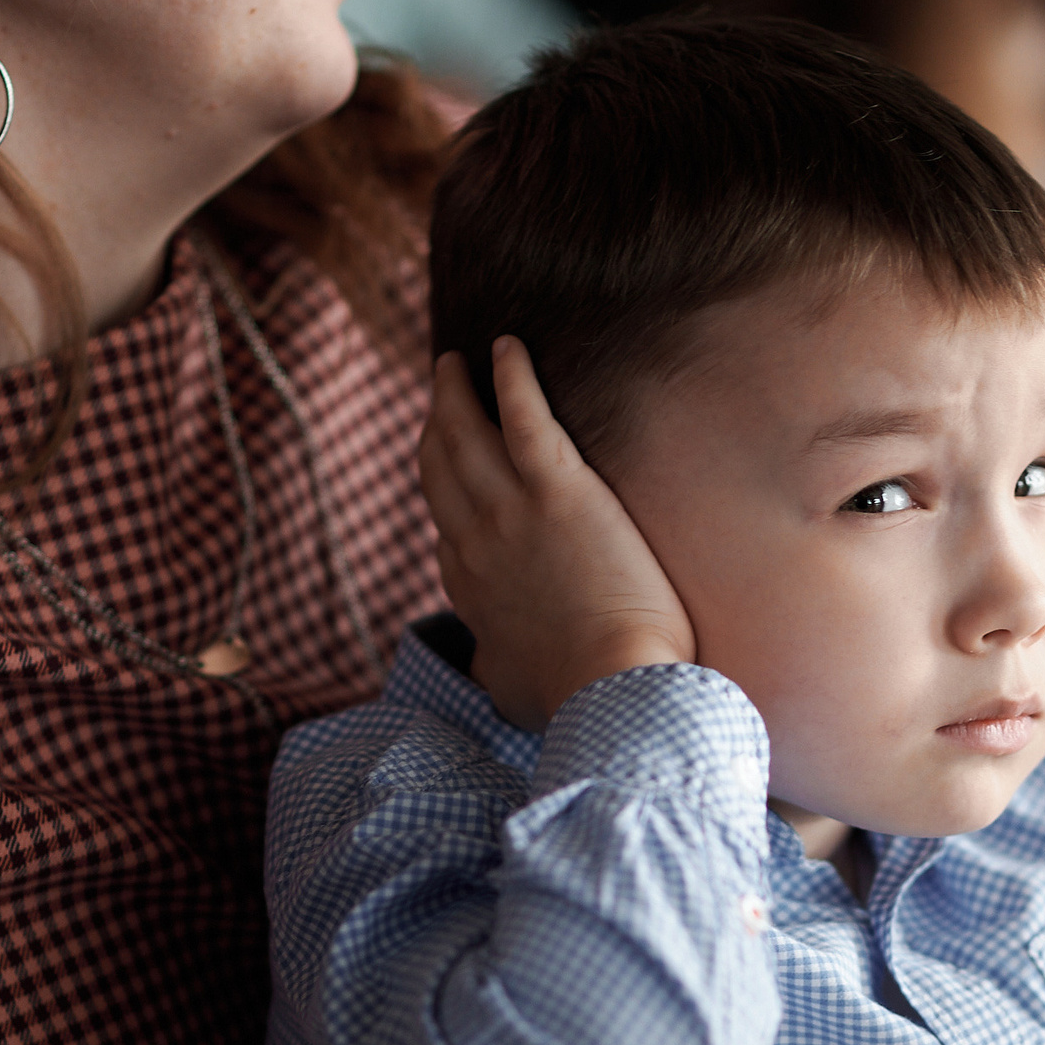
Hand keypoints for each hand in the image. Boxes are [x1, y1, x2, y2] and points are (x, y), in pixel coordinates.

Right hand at [421, 339, 695, 731]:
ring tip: (456, 360)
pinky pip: (524, 417)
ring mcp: (510, 511)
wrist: (608, 686)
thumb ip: (494, 672)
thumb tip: (485, 676)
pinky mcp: (558, 489)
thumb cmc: (571, 697)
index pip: (444, 522)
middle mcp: (474, 540)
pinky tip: (508, 346)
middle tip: (441, 386)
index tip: (443, 460)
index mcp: (468, 587)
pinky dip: (512, 377)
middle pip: (440, 465)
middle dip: (436, 422)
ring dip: (456, 390)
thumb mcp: (510, 690)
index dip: (440, 484)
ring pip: (466, 433)